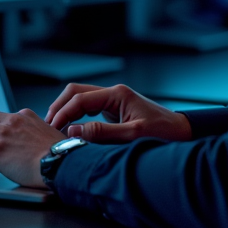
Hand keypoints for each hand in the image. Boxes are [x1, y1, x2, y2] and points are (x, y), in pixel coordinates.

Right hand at [45, 83, 192, 143]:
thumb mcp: (132, 135)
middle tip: (47, 126)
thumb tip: (73, 132)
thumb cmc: (163, 133)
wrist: (181, 133)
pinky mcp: (114, 110)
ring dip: (66, 111)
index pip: (79, 98)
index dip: (63, 114)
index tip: (52, 129)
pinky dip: (76, 116)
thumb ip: (101, 133)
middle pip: (76, 92)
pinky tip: (70, 130)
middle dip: (59, 107)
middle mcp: (113, 93)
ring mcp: (113, 100)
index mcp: (117, 94)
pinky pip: (89, 108)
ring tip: (54, 129)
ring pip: (81, 98)